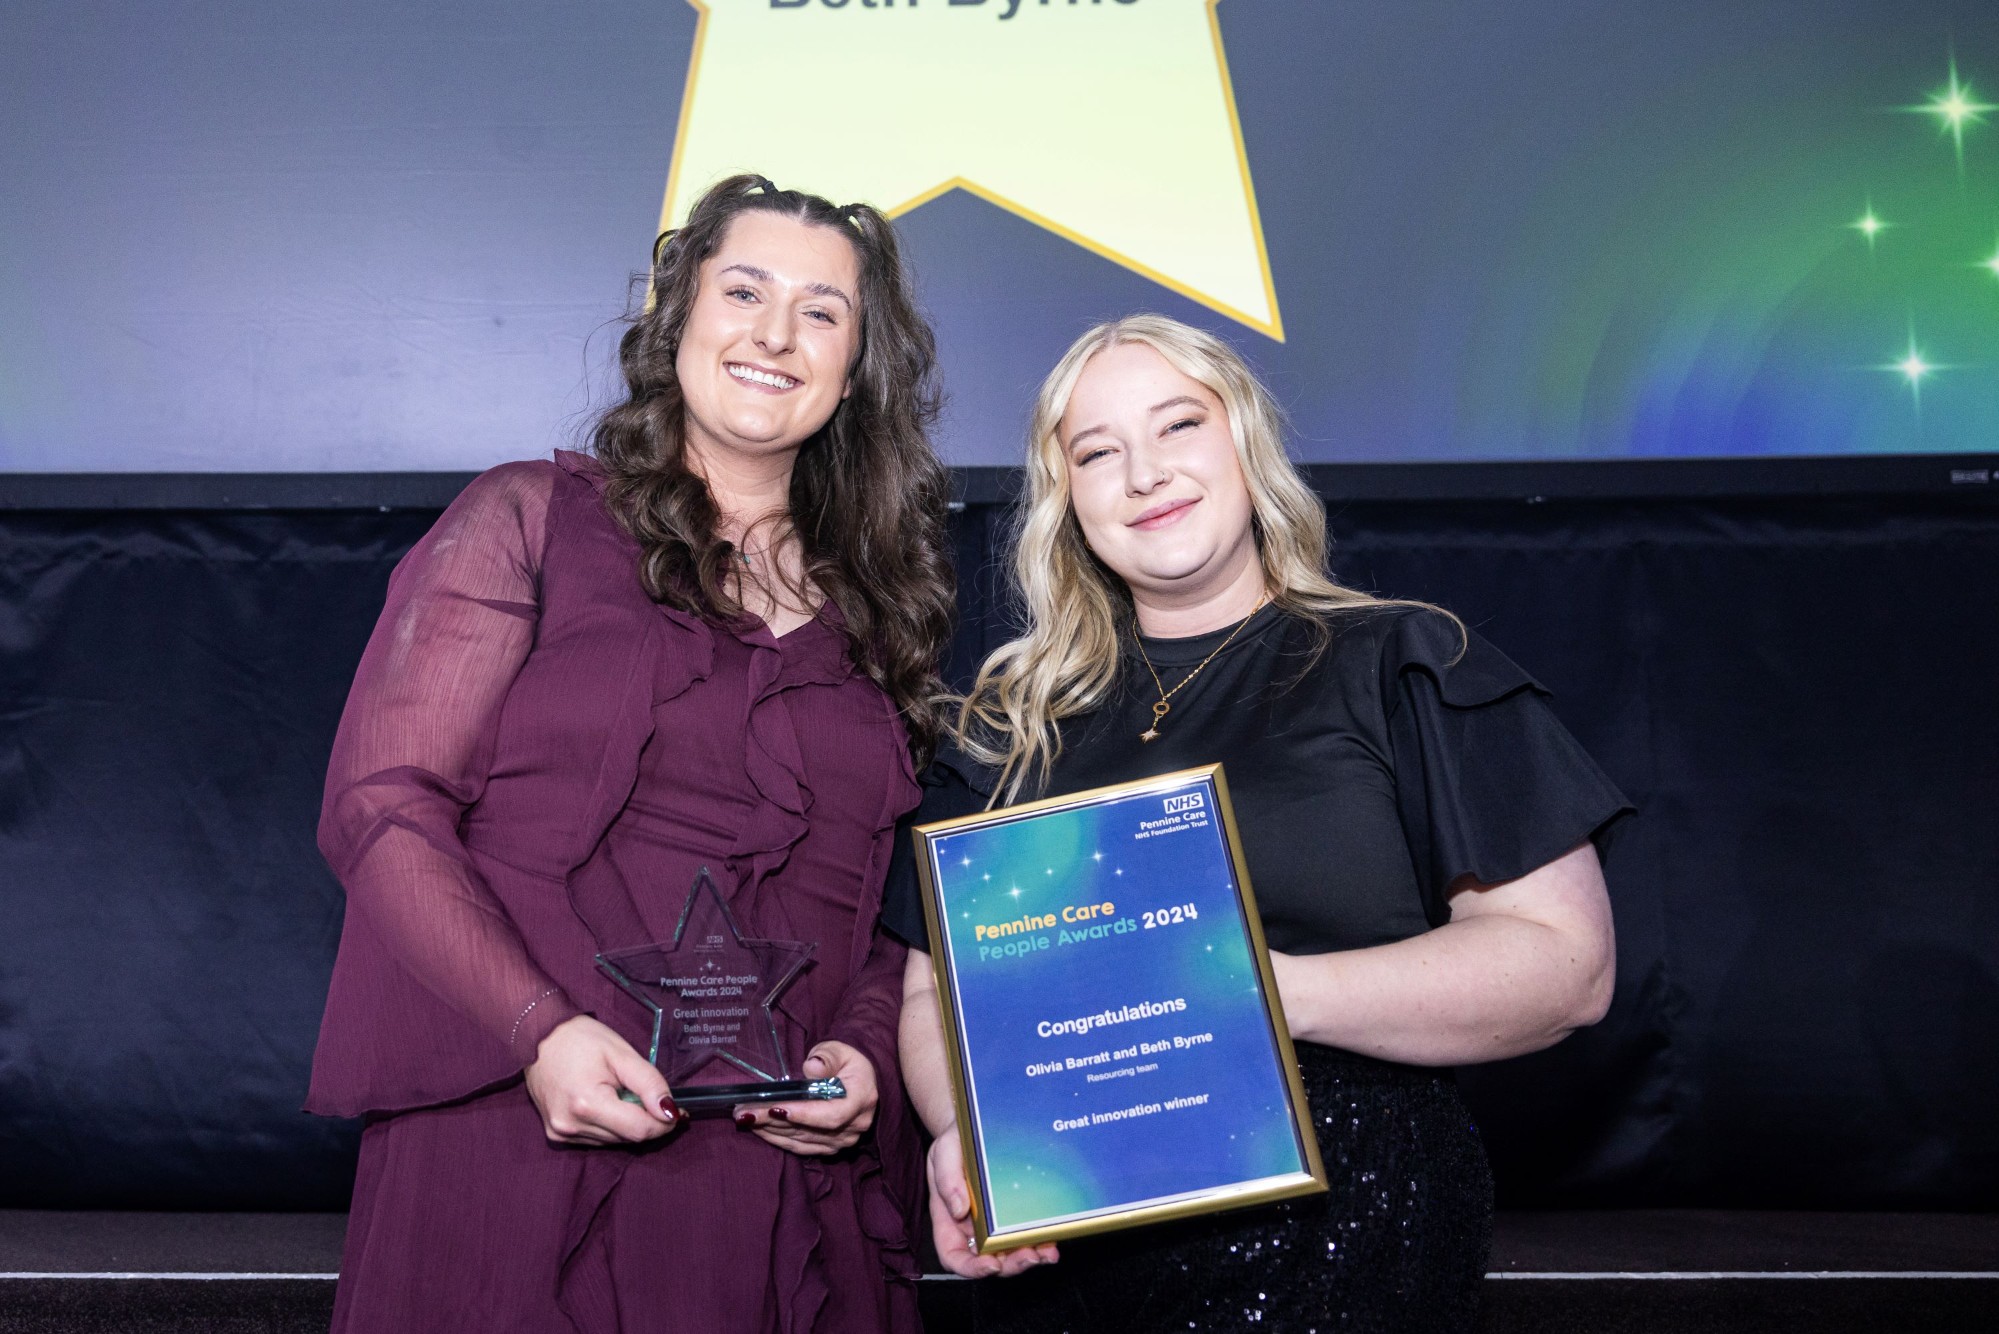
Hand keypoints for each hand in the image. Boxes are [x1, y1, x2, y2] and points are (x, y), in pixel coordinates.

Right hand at [524, 1014, 680, 1145]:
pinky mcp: (556, 1135)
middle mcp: (571, 1126)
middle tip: (654, 1097)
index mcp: (587, 1105)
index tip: (678, 1111)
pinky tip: (606, 1101)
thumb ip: (649, 1083)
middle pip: (628, 1138)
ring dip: (627, 1123)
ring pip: (614, 1141)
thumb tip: (669, 1111)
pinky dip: (609, 1125)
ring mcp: (561, 1133)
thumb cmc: (579, 1038)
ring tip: (623, 1092)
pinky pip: (596, 1139)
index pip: (639, 1130)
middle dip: (647, 1120)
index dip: (664, 1122)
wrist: (538, 1035)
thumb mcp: (622, 1053)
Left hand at [735, 1041, 878, 1155]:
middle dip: (774, 1120)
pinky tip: (760, 1129)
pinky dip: (779, 1139)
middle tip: (745, 1112)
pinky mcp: (831, 1146)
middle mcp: (855, 1125)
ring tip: (745, 1118)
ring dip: (771, 1130)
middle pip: (810, 1129)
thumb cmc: (846, 1060)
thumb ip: (826, 1058)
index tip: (776, 1109)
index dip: (803, 1115)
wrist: (860, 1077)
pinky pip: (802, 1147)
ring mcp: (844, 1140)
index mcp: (861, 1098)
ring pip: (802, 1140)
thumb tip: (811, 1068)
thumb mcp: (838, 1050)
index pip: (832, 1114)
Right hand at [925, 1125, 1058, 1277]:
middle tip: (1028, 1256)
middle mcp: (971, 1228)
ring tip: (1047, 1252)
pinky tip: (1052, 1238)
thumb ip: (947, 1180)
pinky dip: (1040, 1241)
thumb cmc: (954, 1142)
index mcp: (948, 1220)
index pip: (953, 1256)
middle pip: (988, 1261)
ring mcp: (994, 1224)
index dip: (971, 1268)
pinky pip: (1026, 1234)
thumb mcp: (943, 1152)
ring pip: (1010, 1253)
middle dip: (1010, 1265)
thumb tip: (960, 1210)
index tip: (990, 1264)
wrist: (974, 1128)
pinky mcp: (1014, 1214)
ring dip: (1029, 1257)